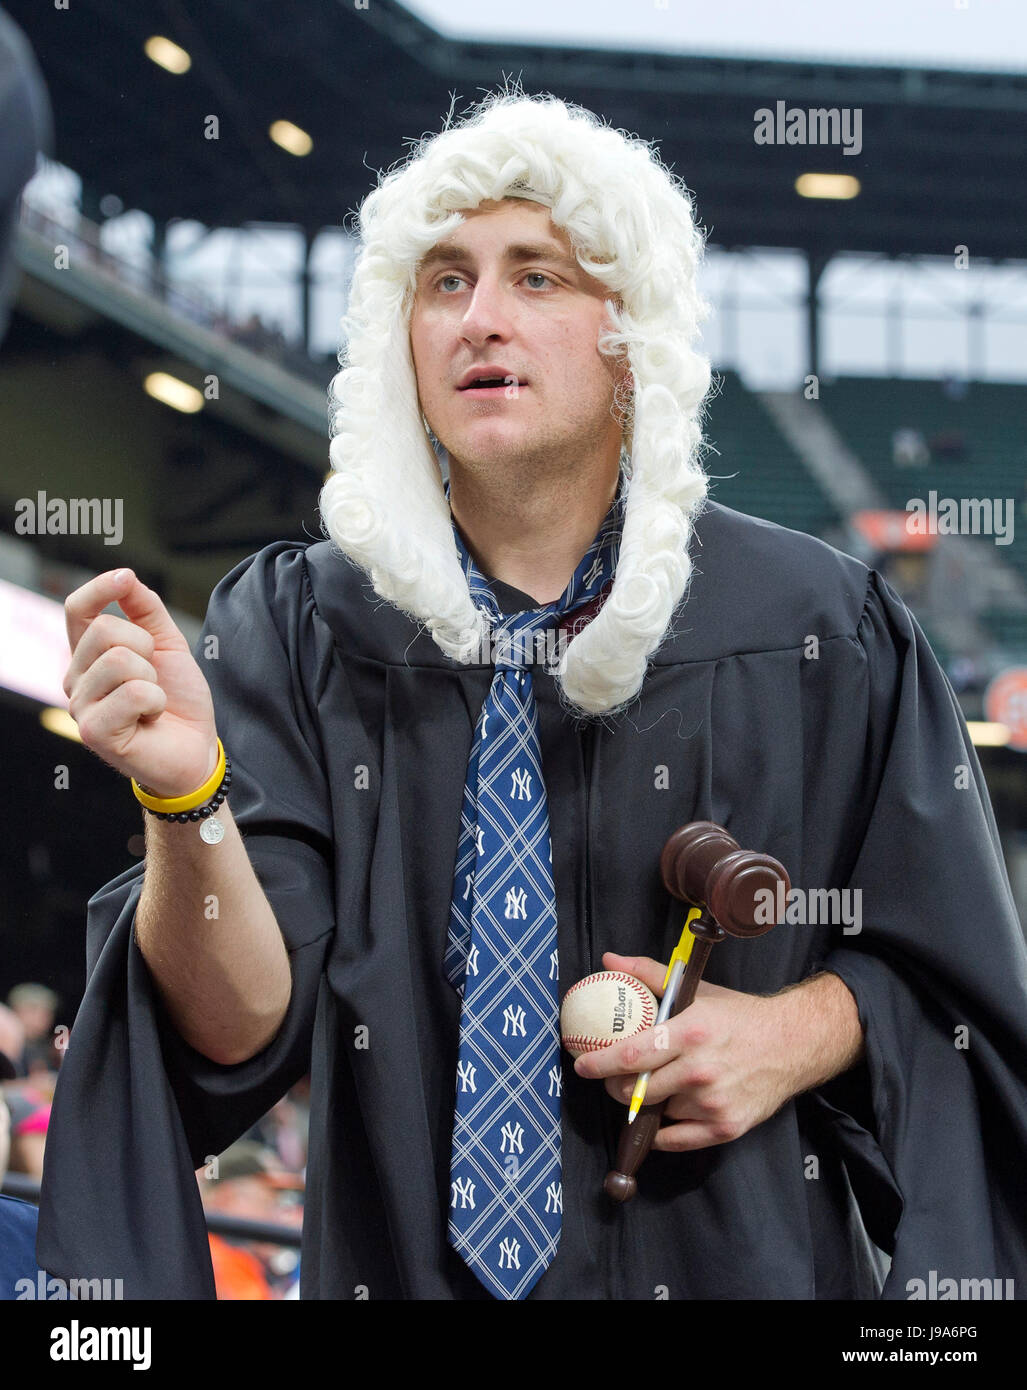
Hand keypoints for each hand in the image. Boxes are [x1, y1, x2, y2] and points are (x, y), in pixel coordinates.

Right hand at [64, 568, 218, 798]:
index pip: (76, 609)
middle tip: (154, 679)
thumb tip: (125, 576)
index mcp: (89, 656)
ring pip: (119, 660)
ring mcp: (80, 706)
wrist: (195, 749)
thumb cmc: (178, 699)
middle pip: (103, 630)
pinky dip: (156, 702)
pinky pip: (133, 692)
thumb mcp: (168, 645)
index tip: (124, 579)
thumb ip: (146, 609)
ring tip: (152, 702)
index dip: (99, 588)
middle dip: (145, 647)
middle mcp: (76, 679)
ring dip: (152, 680)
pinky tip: (150, 719)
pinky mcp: (93, 731)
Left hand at [572, 952, 814, 1151]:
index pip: (631, 1055)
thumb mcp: (697, 991)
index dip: (599, 1063)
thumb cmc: (740, 1017)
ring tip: (653, 1085)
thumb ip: (649, 975)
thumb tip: (610, 962)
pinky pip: (675, 1139)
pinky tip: (661, 1115)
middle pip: (636, 1089)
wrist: (793, 1044)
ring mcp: (712, 1103)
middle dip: (615, 1085)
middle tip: (612, 1078)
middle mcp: (700, 1070)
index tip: (581, 1064)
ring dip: (646, 1102)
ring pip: (656, 1111)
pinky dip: (662, 1130)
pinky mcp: (724, 1127)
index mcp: (690, 1033)